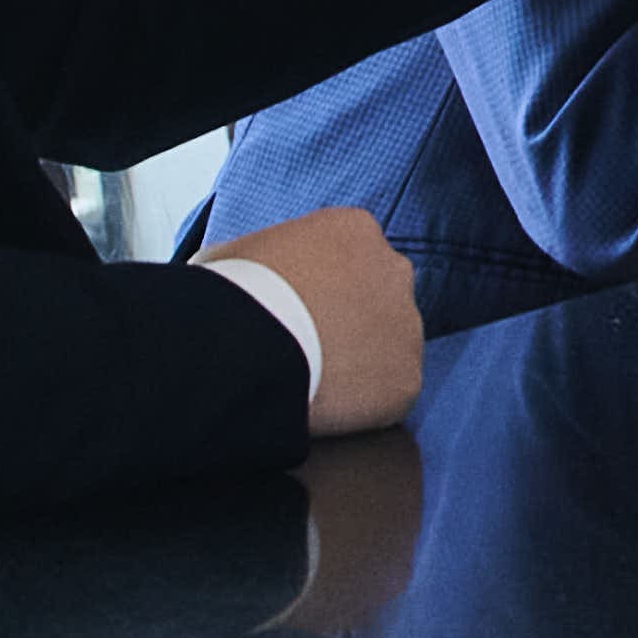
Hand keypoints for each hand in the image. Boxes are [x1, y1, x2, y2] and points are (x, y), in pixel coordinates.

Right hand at [210, 203, 423, 438]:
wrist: (247, 346)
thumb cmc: (230, 296)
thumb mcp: (235, 254)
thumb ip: (259, 257)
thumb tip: (241, 276)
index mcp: (356, 230)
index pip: (351, 258)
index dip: (323, 289)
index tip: (296, 312)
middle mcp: (395, 270)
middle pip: (379, 298)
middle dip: (352, 321)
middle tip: (309, 349)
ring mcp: (407, 326)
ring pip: (390, 347)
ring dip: (360, 363)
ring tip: (312, 380)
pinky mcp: (406, 379)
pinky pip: (389, 395)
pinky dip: (363, 406)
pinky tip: (325, 408)